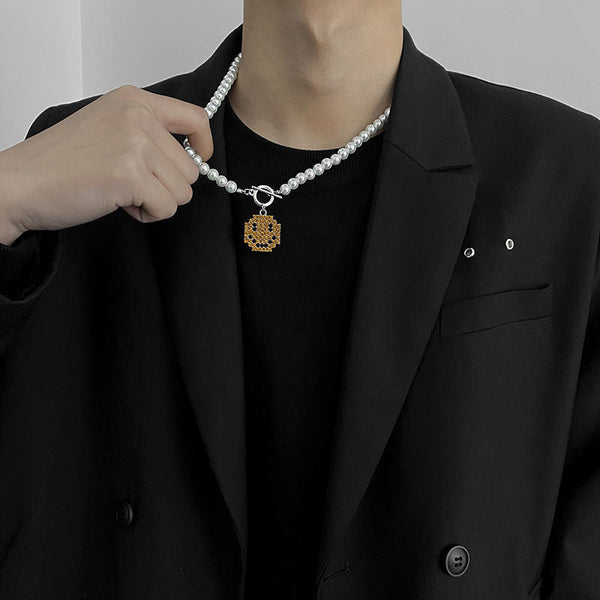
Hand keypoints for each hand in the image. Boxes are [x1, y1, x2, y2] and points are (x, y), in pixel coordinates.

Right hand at [0, 84, 213, 243]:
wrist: (22, 182)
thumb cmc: (62, 162)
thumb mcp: (109, 127)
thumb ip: (149, 132)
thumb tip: (192, 156)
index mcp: (134, 101)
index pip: (196, 118)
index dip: (203, 146)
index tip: (197, 159)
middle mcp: (138, 117)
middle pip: (191, 169)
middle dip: (166, 186)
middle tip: (130, 183)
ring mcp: (135, 145)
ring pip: (182, 192)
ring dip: (156, 201)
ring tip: (121, 192)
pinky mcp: (130, 176)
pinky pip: (166, 208)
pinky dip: (147, 215)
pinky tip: (119, 203)